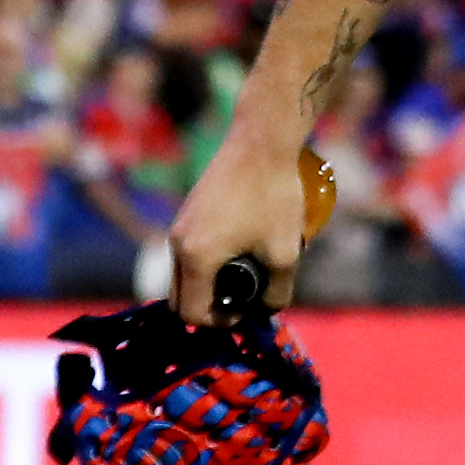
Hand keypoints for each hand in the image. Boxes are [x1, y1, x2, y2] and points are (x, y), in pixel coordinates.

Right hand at [168, 127, 307, 326]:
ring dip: (207, 283)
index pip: (191, 313)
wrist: (262, 141)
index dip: (218, 323)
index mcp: (196, 258)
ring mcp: (180, 224)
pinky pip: (188, 251)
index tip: (245, 311)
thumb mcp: (285, 252)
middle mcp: (178, 242)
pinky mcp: (189, 210)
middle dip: (208, 307)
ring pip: (183, 274)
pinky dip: (206, 261)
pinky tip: (240, 247)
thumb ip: (277, 293)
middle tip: (242, 299)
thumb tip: (268, 310)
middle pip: (180, 298)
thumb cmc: (274, 196)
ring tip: (245, 271)